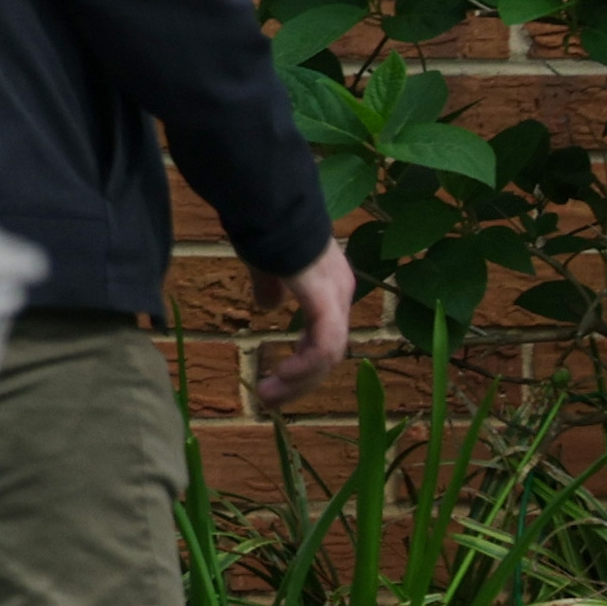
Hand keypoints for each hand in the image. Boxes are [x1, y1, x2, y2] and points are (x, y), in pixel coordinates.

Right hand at [249, 241, 356, 409]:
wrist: (270, 205)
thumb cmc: (266, 228)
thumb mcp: (267, 267)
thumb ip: (270, 288)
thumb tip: (268, 308)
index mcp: (330, 287)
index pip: (324, 336)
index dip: (301, 362)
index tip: (274, 380)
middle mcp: (341, 295)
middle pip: (330, 352)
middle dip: (299, 381)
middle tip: (269, 400)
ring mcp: (336, 299)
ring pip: (329, 354)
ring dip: (299, 380)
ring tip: (268, 395)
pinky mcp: (326, 302)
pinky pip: (323, 344)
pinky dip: (304, 366)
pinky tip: (281, 375)